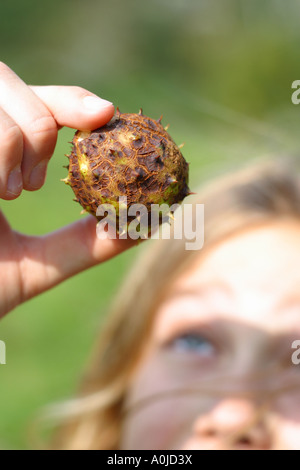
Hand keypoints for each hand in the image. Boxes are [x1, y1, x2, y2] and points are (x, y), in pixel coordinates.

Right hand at [0, 62, 135, 318]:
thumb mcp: (42, 266)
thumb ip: (89, 244)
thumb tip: (151, 222)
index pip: (34, 102)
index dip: (71, 99)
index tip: (107, 114)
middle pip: (6, 77)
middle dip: (38, 122)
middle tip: (37, 181)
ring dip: (11, 143)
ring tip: (8, 194)